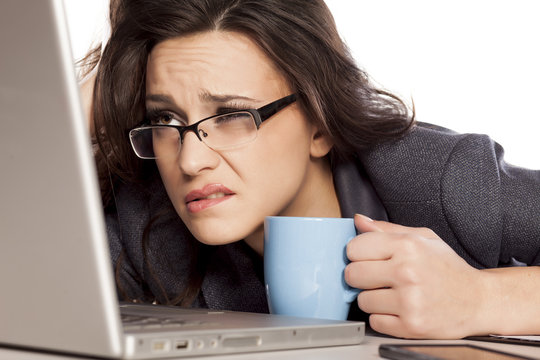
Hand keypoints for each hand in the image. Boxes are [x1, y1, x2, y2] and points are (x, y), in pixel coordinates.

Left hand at [345, 214, 487, 338]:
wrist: (477, 300)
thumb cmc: (448, 268)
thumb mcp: (423, 238)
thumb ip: (387, 229)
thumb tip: (358, 221)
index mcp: (408, 246)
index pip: (354, 248)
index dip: (358, 254)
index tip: (367, 258)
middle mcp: (407, 272)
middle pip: (352, 275)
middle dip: (361, 277)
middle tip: (377, 277)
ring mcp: (409, 301)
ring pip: (362, 300)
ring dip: (373, 299)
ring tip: (392, 294)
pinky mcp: (411, 325)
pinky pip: (375, 321)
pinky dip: (383, 317)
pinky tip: (398, 309)